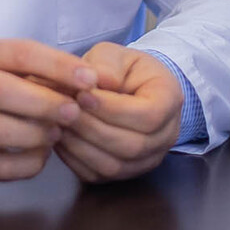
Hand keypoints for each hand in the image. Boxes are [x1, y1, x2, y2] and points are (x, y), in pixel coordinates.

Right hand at [0, 38, 97, 182]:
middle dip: (45, 103)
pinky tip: (39, 157)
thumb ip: (37, 73)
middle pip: (2, 90)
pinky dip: (24, 165)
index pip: (20, 53)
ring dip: (33, 135)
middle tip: (74, 112)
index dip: (57, 66)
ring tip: (54, 136)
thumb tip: (90, 83)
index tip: (90, 79)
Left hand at [55, 43, 182, 182]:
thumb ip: (107, 64)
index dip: (112, 109)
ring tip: (59, 123)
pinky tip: (60, 138)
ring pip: (115, 165)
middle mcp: (166, 135)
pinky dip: (76, 159)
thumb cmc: (122, 69)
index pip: (148, 116)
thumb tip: (96, 81)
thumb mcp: (115, 54)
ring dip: (82, 146)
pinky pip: (99, 175)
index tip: (82, 95)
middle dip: (93, 128)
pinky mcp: (124, 172)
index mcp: (170, 100)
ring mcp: (147, 158)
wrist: (126, 88)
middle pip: (132, 145)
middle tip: (64, 110)